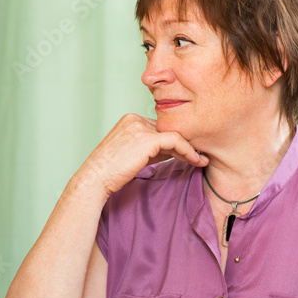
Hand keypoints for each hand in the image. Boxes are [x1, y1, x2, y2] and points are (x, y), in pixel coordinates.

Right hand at [77, 114, 207, 198]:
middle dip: (185, 144)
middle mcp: (135, 119)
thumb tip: (175, 151)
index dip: (175, 142)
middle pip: (168, 130)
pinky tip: (196, 161)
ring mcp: (140, 127)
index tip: (189, 154)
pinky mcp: (147, 138)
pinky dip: (188, 150)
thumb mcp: (133, 156)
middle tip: (200, 157)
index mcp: (129, 120)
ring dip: (190, 148)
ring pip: (175, 134)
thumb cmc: (111, 172)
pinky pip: (176, 141)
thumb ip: (152, 149)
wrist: (95, 178)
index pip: (159, 128)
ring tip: (201, 160)